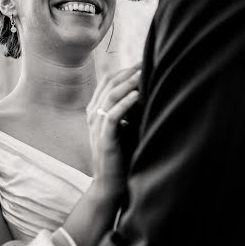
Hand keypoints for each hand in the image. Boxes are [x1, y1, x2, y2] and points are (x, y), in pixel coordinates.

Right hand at [87, 63, 140, 190]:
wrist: (110, 184)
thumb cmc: (122, 156)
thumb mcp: (126, 128)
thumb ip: (132, 112)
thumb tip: (151, 92)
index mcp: (96, 111)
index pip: (108, 81)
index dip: (125, 69)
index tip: (144, 62)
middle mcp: (93, 115)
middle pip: (109, 84)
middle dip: (128, 71)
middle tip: (147, 61)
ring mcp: (97, 127)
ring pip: (110, 97)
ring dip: (128, 83)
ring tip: (143, 73)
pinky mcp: (104, 139)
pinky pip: (112, 116)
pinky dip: (124, 103)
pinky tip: (136, 95)